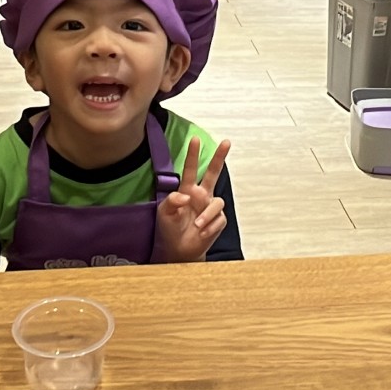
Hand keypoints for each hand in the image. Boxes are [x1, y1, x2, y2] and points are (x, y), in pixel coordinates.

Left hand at [156, 138, 230, 262]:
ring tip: (197, 225)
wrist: (178, 250)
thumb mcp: (164, 214)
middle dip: (219, 157)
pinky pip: (219, 219)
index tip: (195, 139)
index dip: (193, 155)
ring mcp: (210, 208)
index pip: (190, 170)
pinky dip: (210, 227)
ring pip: (217, 202)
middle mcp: (201, 196)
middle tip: (226, 142)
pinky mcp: (218, 221)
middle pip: (213, 173)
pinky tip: (202, 233)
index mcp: (187, 190)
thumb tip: (186, 195)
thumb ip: (172, 201)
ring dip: (207, 214)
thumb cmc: (170, 229)